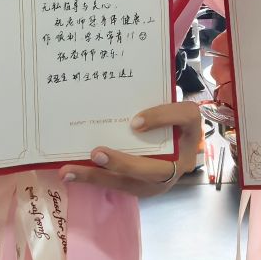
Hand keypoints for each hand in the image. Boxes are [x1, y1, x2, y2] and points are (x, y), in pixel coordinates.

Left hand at [67, 101, 203, 196]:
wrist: (177, 143)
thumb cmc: (168, 114)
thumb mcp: (168, 102)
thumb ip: (155, 93)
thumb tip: (128, 71)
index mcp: (191, 129)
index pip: (185, 118)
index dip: (161, 119)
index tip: (135, 122)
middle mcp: (182, 159)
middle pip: (156, 169)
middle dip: (123, 164)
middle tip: (96, 154)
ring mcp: (163, 179)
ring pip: (131, 183)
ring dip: (98, 177)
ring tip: (69, 171)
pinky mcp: (145, 188)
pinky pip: (118, 186)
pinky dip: (93, 179)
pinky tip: (70, 173)